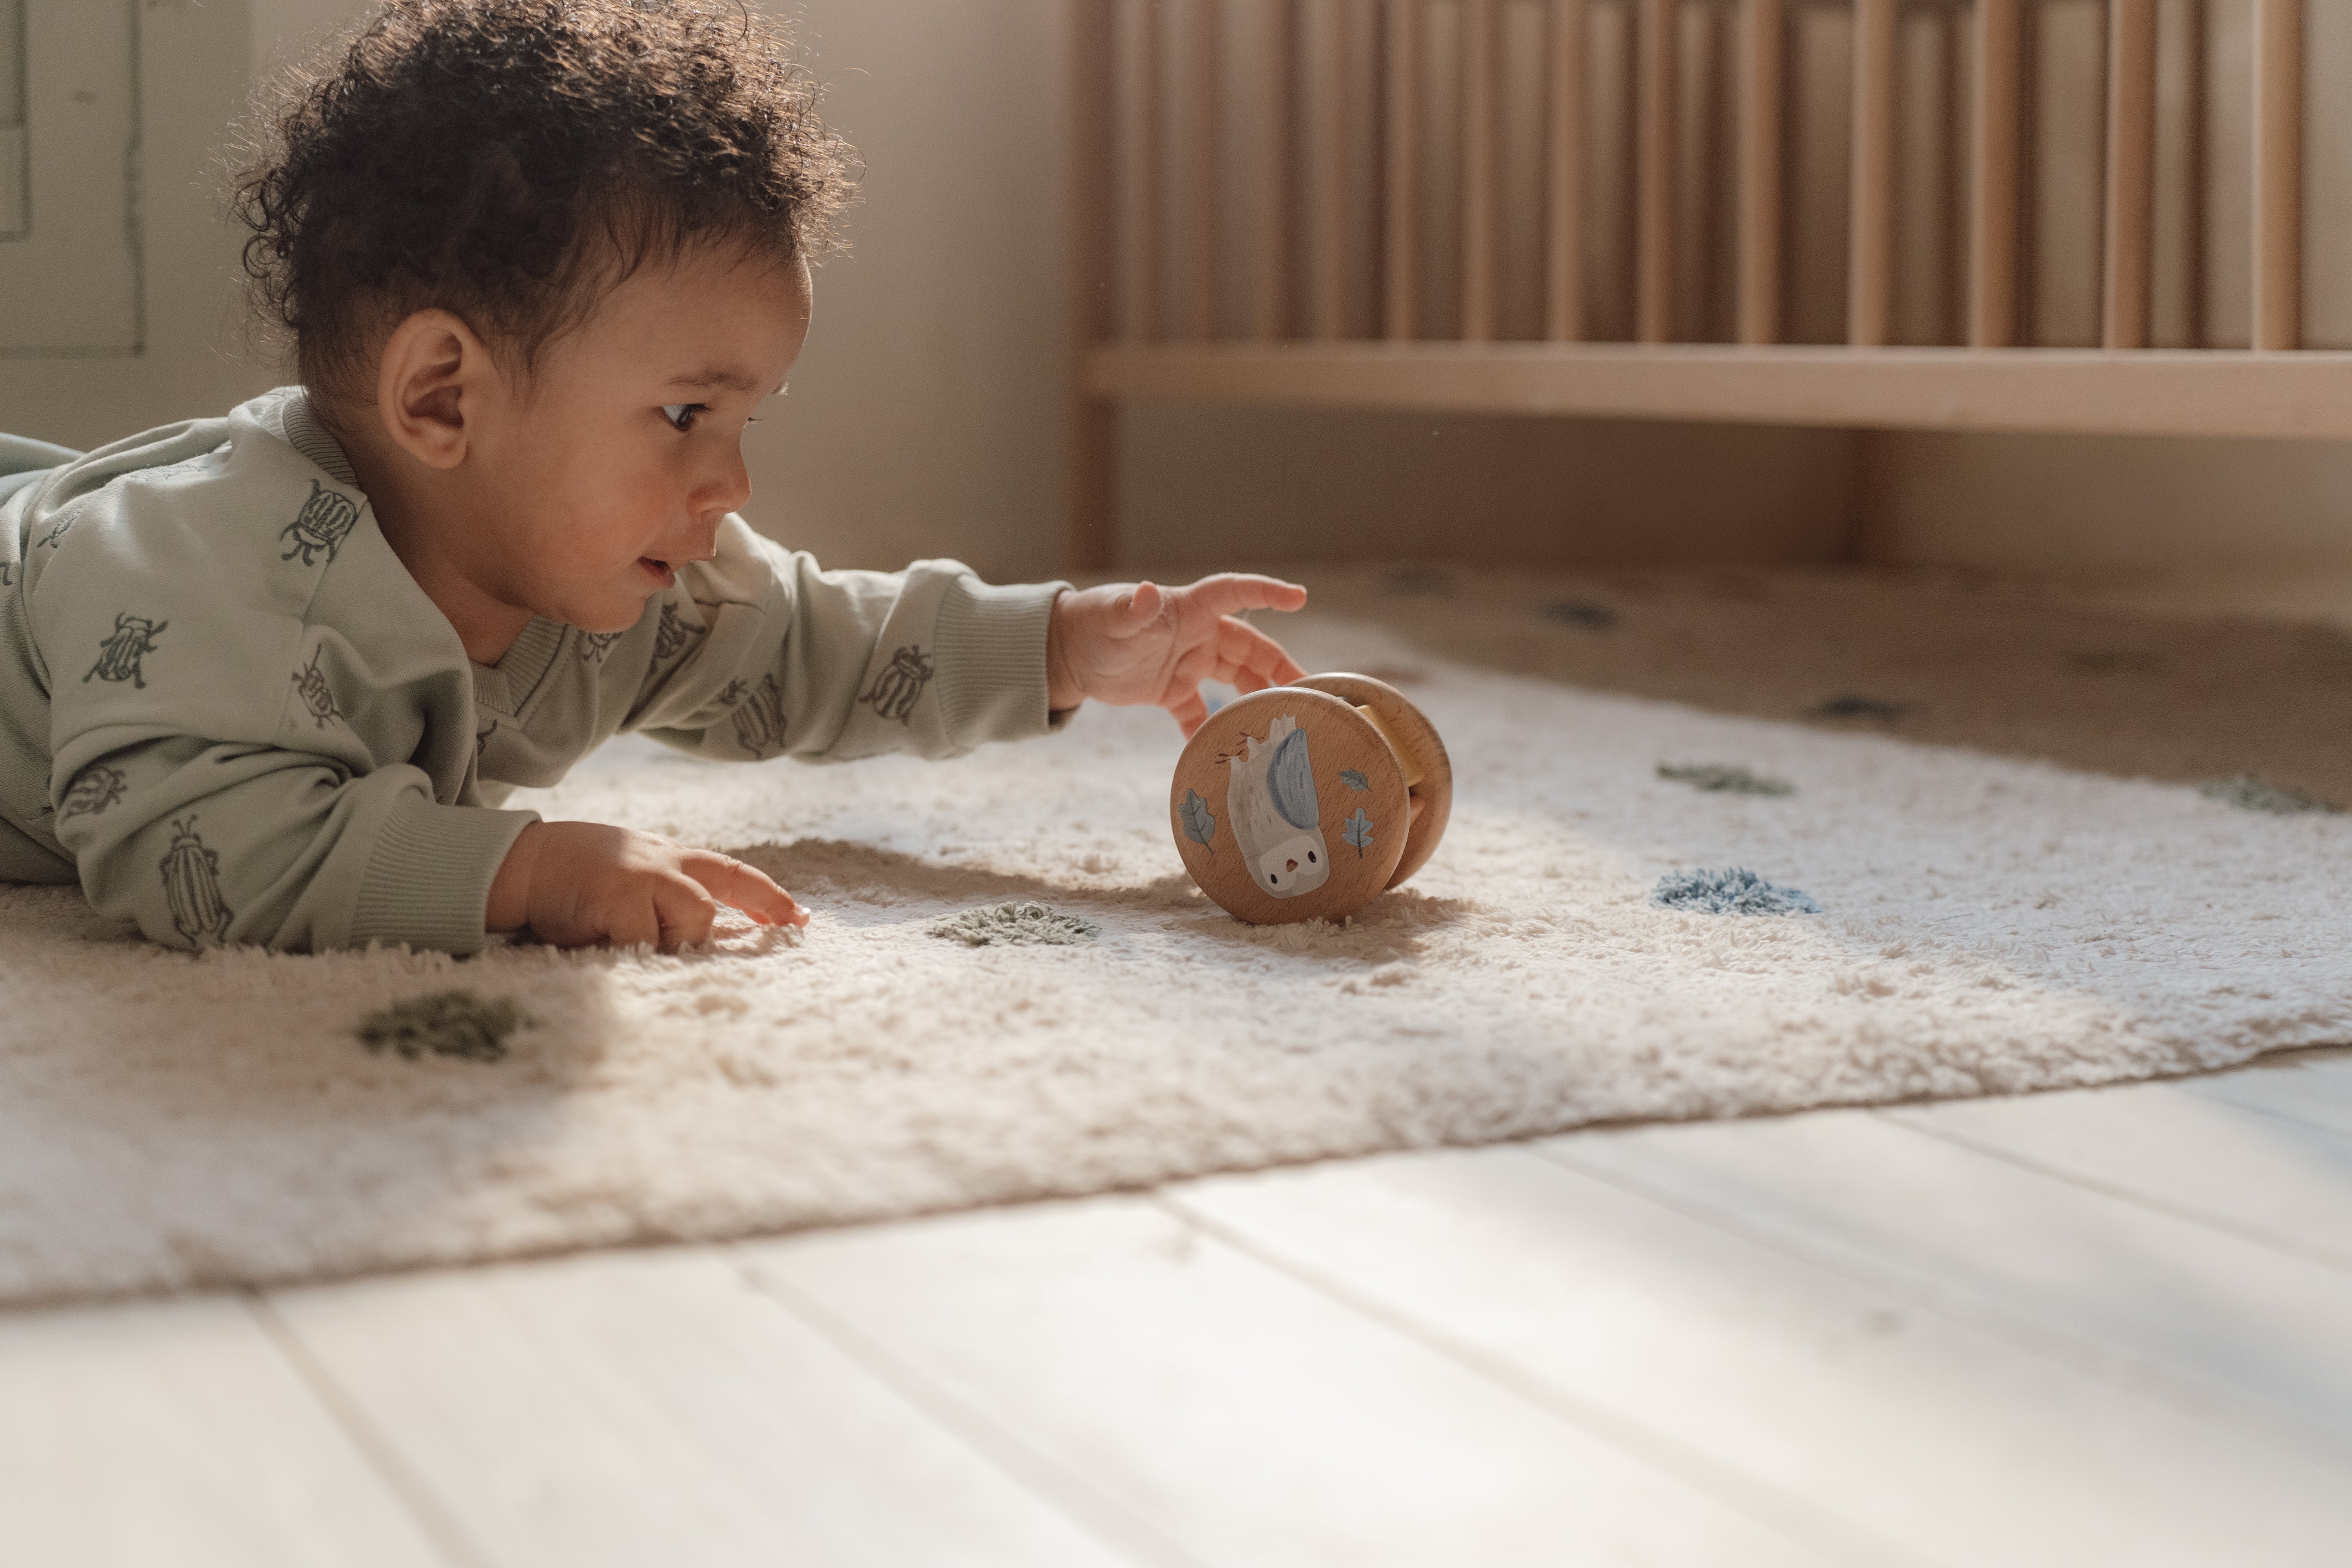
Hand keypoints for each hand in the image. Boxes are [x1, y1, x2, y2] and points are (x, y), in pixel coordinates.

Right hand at [486, 820, 808, 949]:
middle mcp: (664, 863)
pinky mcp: (621, 895)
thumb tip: (703, 938)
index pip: (732, 875)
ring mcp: (644, 876)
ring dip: (650, 945)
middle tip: (640, 946)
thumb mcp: (629, 883)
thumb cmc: (571, 882)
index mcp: (670, 859)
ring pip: (684, 926)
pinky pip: (642, 942)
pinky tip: (590, 939)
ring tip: (608, 938)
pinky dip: (623, 952)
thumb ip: (665, 902)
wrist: (518, 864)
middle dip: (685, 942)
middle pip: (706, 913)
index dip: (769, 898)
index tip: (801, 919)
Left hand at [1047, 574, 1308, 734]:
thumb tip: (1147, 593)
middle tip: (1307, 692)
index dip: (1267, 592)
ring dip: (1256, 697)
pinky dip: (1210, 730)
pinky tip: (1224, 753)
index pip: (1236, 593)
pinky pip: (1200, 712)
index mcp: (1189, 609)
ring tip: (1280, 722)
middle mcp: (1197, 634)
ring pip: (1235, 679)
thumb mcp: (1112, 617)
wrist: (1067, 653)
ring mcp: (1188, 663)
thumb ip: (1132, 609)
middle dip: (1279, 667)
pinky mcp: (1172, 691)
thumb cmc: (1090, 623)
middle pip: (1249, 647)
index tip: (1299, 598)